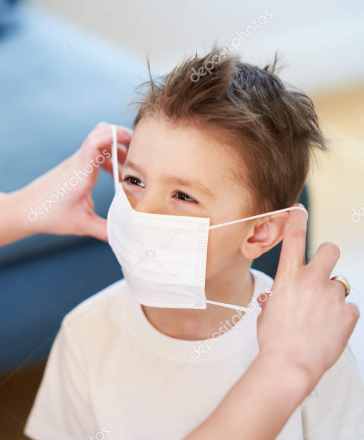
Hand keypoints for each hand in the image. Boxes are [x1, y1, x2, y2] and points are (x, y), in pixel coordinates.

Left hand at [20, 123, 131, 241]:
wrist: (24, 210)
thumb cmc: (49, 215)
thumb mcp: (81, 225)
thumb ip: (105, 229)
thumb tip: (125, 235)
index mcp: (82, 171)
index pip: (97, 140)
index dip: (117, 135)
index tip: (134, 142)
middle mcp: (79, 162)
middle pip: (100, 132)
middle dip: (121, 138)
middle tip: (136, 155)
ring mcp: (76, 162)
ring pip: (99, 142)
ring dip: (116, 150)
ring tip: (127, 171)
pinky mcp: (74, 167)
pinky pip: (95, 154)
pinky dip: (108, 159)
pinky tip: (114, 177)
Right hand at [256, 203, 359, 388]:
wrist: (289, 365)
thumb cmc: (274, 339)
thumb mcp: (268, 312)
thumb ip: (275, 297)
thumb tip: (272, 297)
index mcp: (288, 277)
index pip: (293, 237)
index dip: (296, 218)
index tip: (298, 209)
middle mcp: (312, 280)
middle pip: (329, 249)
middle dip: (327, 255)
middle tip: (322, 271)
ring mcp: (332, 296)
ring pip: (339, 284)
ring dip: (331, 296)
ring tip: (320, 317)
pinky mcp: (348, 313)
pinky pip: (348, 308)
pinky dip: (340, 316)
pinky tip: (329, 328)